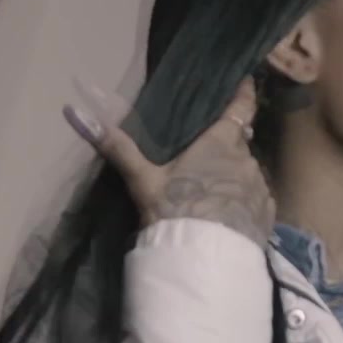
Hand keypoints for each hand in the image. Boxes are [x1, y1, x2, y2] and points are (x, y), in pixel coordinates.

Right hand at [64, 77, 275, 246]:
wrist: (203, 261)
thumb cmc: (174, 211)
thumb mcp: (142, 180)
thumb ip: (117, 147)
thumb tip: (76, 113)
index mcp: (220, 143)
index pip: (241, 106)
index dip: (243, 92)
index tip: (245, 81)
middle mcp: (247, 159)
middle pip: (238, 144)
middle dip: (225, 147)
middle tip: (204, 158)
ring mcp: (259, 188)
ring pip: (246, 173)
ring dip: (233, 177)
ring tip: (211, 194)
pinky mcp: (266, 215)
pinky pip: (255, 200)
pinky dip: (242, 202)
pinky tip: (226, 217)